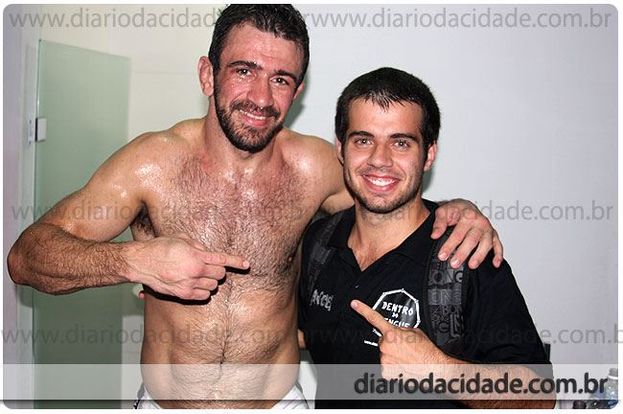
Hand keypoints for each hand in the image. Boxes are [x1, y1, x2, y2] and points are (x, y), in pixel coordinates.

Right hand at [125, 233, 248, 299]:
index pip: (222, 259)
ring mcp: (189, 285)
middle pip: (220, 275)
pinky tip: (195, 284)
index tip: (246, 264)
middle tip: (209, 267)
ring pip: (213, 287)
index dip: (236, 262)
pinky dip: (203, 291)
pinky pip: (204, 296)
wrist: (142, 262)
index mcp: (196, 256)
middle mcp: (195, 271)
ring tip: (198, 275)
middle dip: (218, 270)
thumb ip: (198, 246)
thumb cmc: (160, 248)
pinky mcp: (183, 295)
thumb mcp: (181, 239)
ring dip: (210, 281)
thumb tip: (207, 253)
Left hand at [351, 300, 449, 378]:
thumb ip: (400, 329)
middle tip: (404, 348)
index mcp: (392, 334)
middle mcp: (385, 347)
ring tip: (406, 357)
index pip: (374, 318)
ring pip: (385, 354)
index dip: (363, 309)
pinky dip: (394, 365)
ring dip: (393, 355)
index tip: (354, 303)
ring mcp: (385, 360)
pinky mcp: (386, 372)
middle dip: (391, 343)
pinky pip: (386, 365)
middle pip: (382, 341)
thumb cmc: (427, 351)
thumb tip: (396, 331)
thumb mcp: (415, 332)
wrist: (434, 368)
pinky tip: (403, 365)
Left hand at [431, 199, 502, 268]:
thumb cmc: (455, 210)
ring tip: (471, 265)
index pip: (458, 233)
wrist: (465, 206)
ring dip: (479, 255)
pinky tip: (495, 264)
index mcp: (468, 215)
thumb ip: (439, 223)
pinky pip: (498, 245)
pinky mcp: (493, 235)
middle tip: (454, 263)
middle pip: (472, 240)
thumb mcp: (443, 211)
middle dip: (463, 253)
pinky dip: (498, 254)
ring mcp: (488, 229)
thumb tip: (435, 235)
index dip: (449, 245)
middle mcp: (480, 222)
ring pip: (486, 243)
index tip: (442, 255)